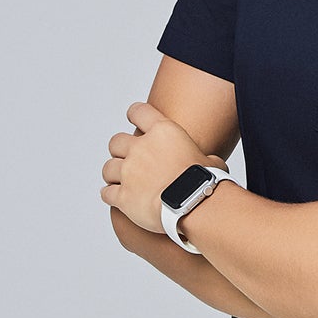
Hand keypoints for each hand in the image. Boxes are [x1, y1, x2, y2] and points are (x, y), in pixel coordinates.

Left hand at [102, 100, 219, 234]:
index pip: (138, 112)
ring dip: (113, 174)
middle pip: (116, 141)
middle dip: (120, 150)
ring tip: (121, 181)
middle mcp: (141, 148)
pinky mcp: (123, 196)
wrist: (195, 205)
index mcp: (163, 132)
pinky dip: (110, 195)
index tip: (134, 117)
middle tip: (130, 159)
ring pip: (108, 168)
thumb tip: (210, 163)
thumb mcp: (211, 161)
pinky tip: (116, 199)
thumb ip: (202, 157)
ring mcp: (129, 172)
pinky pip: (107, 193)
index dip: (135, 114)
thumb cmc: (205, 182)